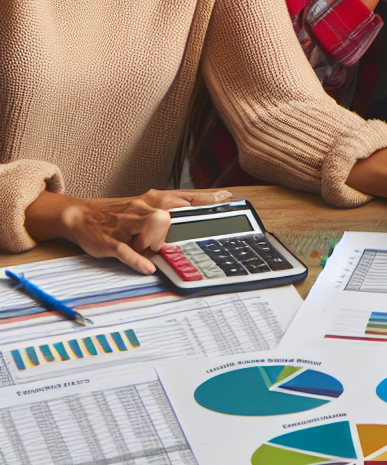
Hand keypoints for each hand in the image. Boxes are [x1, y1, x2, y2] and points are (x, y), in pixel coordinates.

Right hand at [24, 188, 232, 273]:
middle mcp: (143, 207)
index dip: (207, 198)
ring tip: (158, 249)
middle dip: (188, 218)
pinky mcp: (112, 241)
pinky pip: (127, 250)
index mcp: (154, 199)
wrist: (81, 215)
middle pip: (174, 208)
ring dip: (160, 239)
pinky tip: (148, 267)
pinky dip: (138, 259)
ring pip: (153, 224)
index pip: (186, 196)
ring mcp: (127, 224)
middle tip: (198, 230)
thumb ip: (169, 209)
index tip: (227, 198)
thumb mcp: (145, 204)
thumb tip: (195, 213)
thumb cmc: (119, 212)